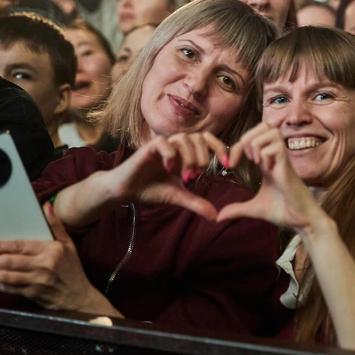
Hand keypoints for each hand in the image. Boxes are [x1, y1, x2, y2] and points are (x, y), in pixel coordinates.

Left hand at [0, 203, 100, 311]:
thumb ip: (55, 225)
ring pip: (6, 276)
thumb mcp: (68, 244)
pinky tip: (0, 281)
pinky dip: (1, 285)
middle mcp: (43, 265)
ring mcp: (37, 281)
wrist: (78, 297)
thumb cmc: (72, 268)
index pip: (19, 246)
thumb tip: (46, 205)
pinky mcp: (33, 294)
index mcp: (50, 250)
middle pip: (9, 261)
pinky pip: (10, 289)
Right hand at [109, 133, 228, 219]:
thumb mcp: (178, 196)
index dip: (220, 148)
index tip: (227, 165)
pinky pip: (164, 143)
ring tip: (185, 176)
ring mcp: (163, 145)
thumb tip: (215, 217)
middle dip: (203, 157)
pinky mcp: (148, 148)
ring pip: (184, 139)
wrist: (127, 190)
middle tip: (196, 176)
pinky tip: (170, 169)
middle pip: (199, 138)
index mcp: (186, 153)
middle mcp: (176, 146)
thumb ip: (196, 203)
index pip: (208, 140)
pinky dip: (170, 155)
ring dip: (189, 158)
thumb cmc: (152, 189)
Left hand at [217, 123, 327, 233]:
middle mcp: (275, 156)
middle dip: (247, 137)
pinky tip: (267, 169)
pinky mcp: (288, 165)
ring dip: (257, 144)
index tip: (230, 165)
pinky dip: (266, 155)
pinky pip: (275, 146)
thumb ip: (236, 209)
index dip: (236, 146)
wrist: (302, 221)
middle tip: (245, 159)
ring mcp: (282, 159)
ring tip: (256, 163)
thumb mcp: (254, 209)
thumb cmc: (283, 212)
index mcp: (266, 161)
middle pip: (263, 125)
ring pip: (269, 130)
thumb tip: (218, 217)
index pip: (251, 138)